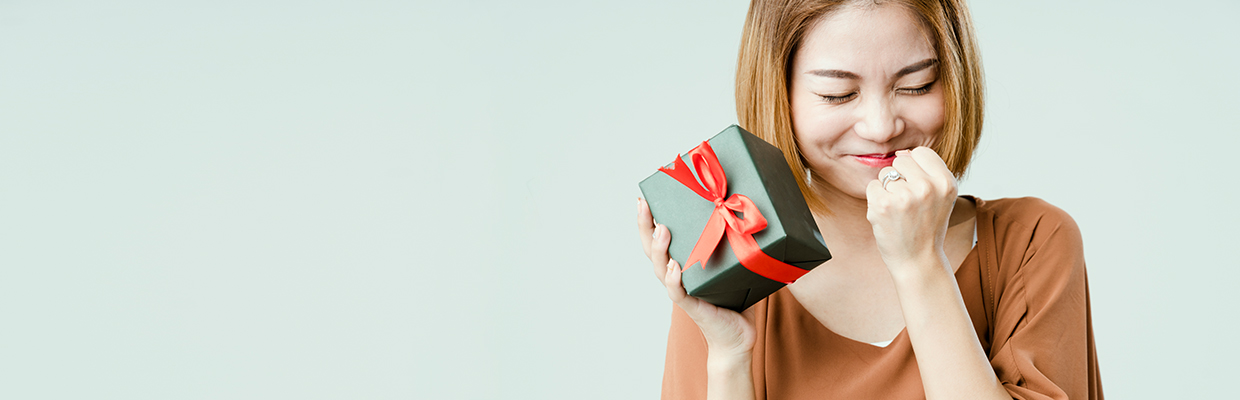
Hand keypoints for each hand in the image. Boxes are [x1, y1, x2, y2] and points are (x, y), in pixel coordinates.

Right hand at [638, 198, 756, 358]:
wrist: (738, 336)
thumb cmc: (736, 300)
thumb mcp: (734, 265)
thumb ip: (736, 244)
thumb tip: (751, 213)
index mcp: (682, 263)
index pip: (660, 239)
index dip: (648, 220)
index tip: (645, 198)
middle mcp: (675, 275)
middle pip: (651, 249)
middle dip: (644, 226)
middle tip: (643, 205)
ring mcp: (681, 290)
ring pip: (660, 268)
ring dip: (659, 248)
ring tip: (662, 229)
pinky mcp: (691, 305)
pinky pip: (677, 291)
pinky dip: (673, 278)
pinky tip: (673, 266)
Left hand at [864, 147, 957, 276]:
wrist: (918, 260)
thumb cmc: (927, 226)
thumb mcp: (940, 196)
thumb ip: (927, 172)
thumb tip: (902, 152)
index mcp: (945, 182)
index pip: (921, 152)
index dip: (914, 167)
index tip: (917, 186)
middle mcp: (927, 187)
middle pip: (900, 160)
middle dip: (899, 177)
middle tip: (907, 202)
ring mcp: (904, 196)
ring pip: (884, 174)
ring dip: (887, 189)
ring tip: (899, 210)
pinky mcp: (883, 204)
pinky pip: (872, 187)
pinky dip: (875, 200)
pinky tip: (887, 215)